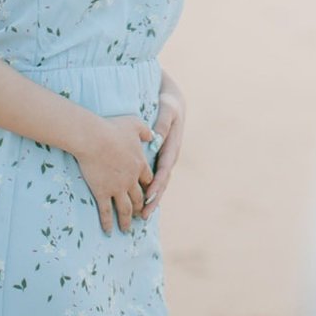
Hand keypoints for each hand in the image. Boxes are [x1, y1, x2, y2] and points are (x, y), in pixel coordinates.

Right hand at [72, 112, 156, 233]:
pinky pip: (106, 211)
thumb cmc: (112, 128)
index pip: (148, 180)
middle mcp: (131, 179)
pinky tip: (108, 231)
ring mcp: (117, 188)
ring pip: (125, 208)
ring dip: (127, 220)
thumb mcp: (134, 124)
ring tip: (127, 230)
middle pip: (139, 197)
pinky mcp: (102, 192)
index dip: (149, 188)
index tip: (149, 195)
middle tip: (141, 216)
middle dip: (141, 207)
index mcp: (139, 164)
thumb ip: (145, 131)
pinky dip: (108, 223)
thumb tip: (153, 135)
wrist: (93, 138)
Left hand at [142, 80, 185, 212]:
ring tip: (143, 215)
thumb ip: (162, 123)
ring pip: (159, 182)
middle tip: (144, 214)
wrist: (173, 100)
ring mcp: (166, 158)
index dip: (156, 183)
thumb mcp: (168, 109)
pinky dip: (149, 190)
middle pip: (162, 182)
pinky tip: (142, 201)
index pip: (164, 169)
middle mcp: (170, 155)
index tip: (148, 195)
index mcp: (173, 146)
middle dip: (153, 199)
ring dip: (151, 199)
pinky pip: (155, 177)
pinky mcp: (160, 158)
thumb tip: (156, 139)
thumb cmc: (169, 103)